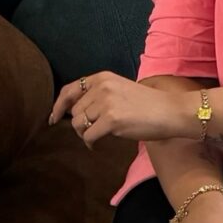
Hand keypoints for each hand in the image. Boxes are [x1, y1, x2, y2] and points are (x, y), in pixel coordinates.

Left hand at [49, 72, 188, 147]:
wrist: (169, 111)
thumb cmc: (147, 104)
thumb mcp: (120, 90)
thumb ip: (99, 95)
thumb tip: (75, 112)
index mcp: (103, 77)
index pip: (70, 89)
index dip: (58, 105)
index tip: (53, 118)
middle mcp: (102, 86)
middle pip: (74, 111)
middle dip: (79, 124)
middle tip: (92, 131)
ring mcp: (106, 102)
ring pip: (78, 124)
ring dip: (85, 134)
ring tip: (99, 136)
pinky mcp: (111, 119)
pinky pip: (89, 137)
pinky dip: (91, 144)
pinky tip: (99, 145)